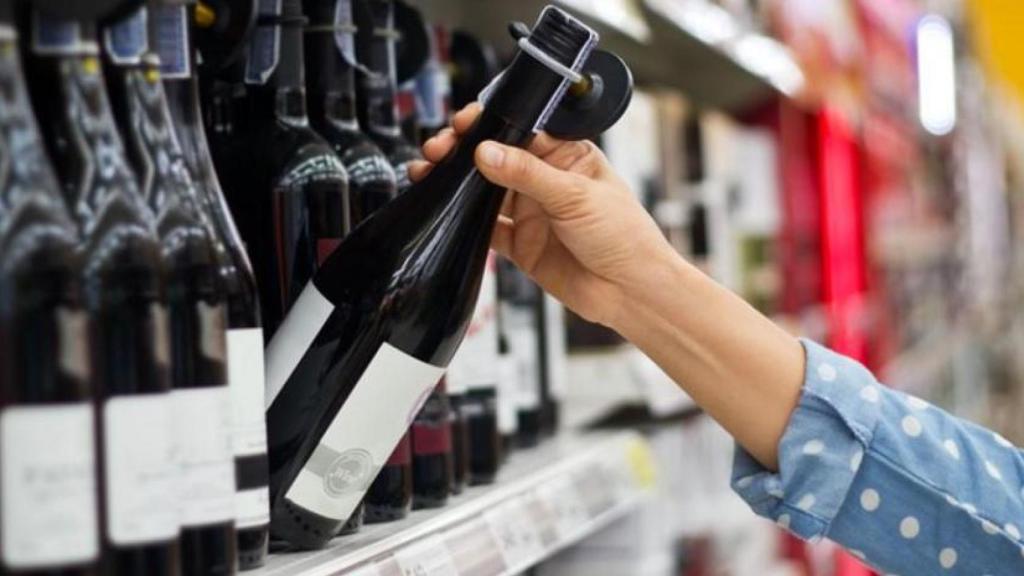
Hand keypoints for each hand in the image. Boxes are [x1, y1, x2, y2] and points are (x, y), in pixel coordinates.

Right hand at [409, 104, 675, 328]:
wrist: (630, 292)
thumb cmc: (625, 235)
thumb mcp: (576, 196)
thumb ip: (527, 174)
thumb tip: (486, 151)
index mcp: (566, 156)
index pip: (520, 129)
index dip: (490, 123)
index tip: (465, 122)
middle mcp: (545, 180)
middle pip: (494, 157)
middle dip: (463, 149)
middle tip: (439, 149)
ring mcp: (531, 211)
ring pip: (483, 191)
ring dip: (456, 182)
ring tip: (428, 172)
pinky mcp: (520, 243)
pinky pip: (484, 227)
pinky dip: (463, 219)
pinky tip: (445, 209)